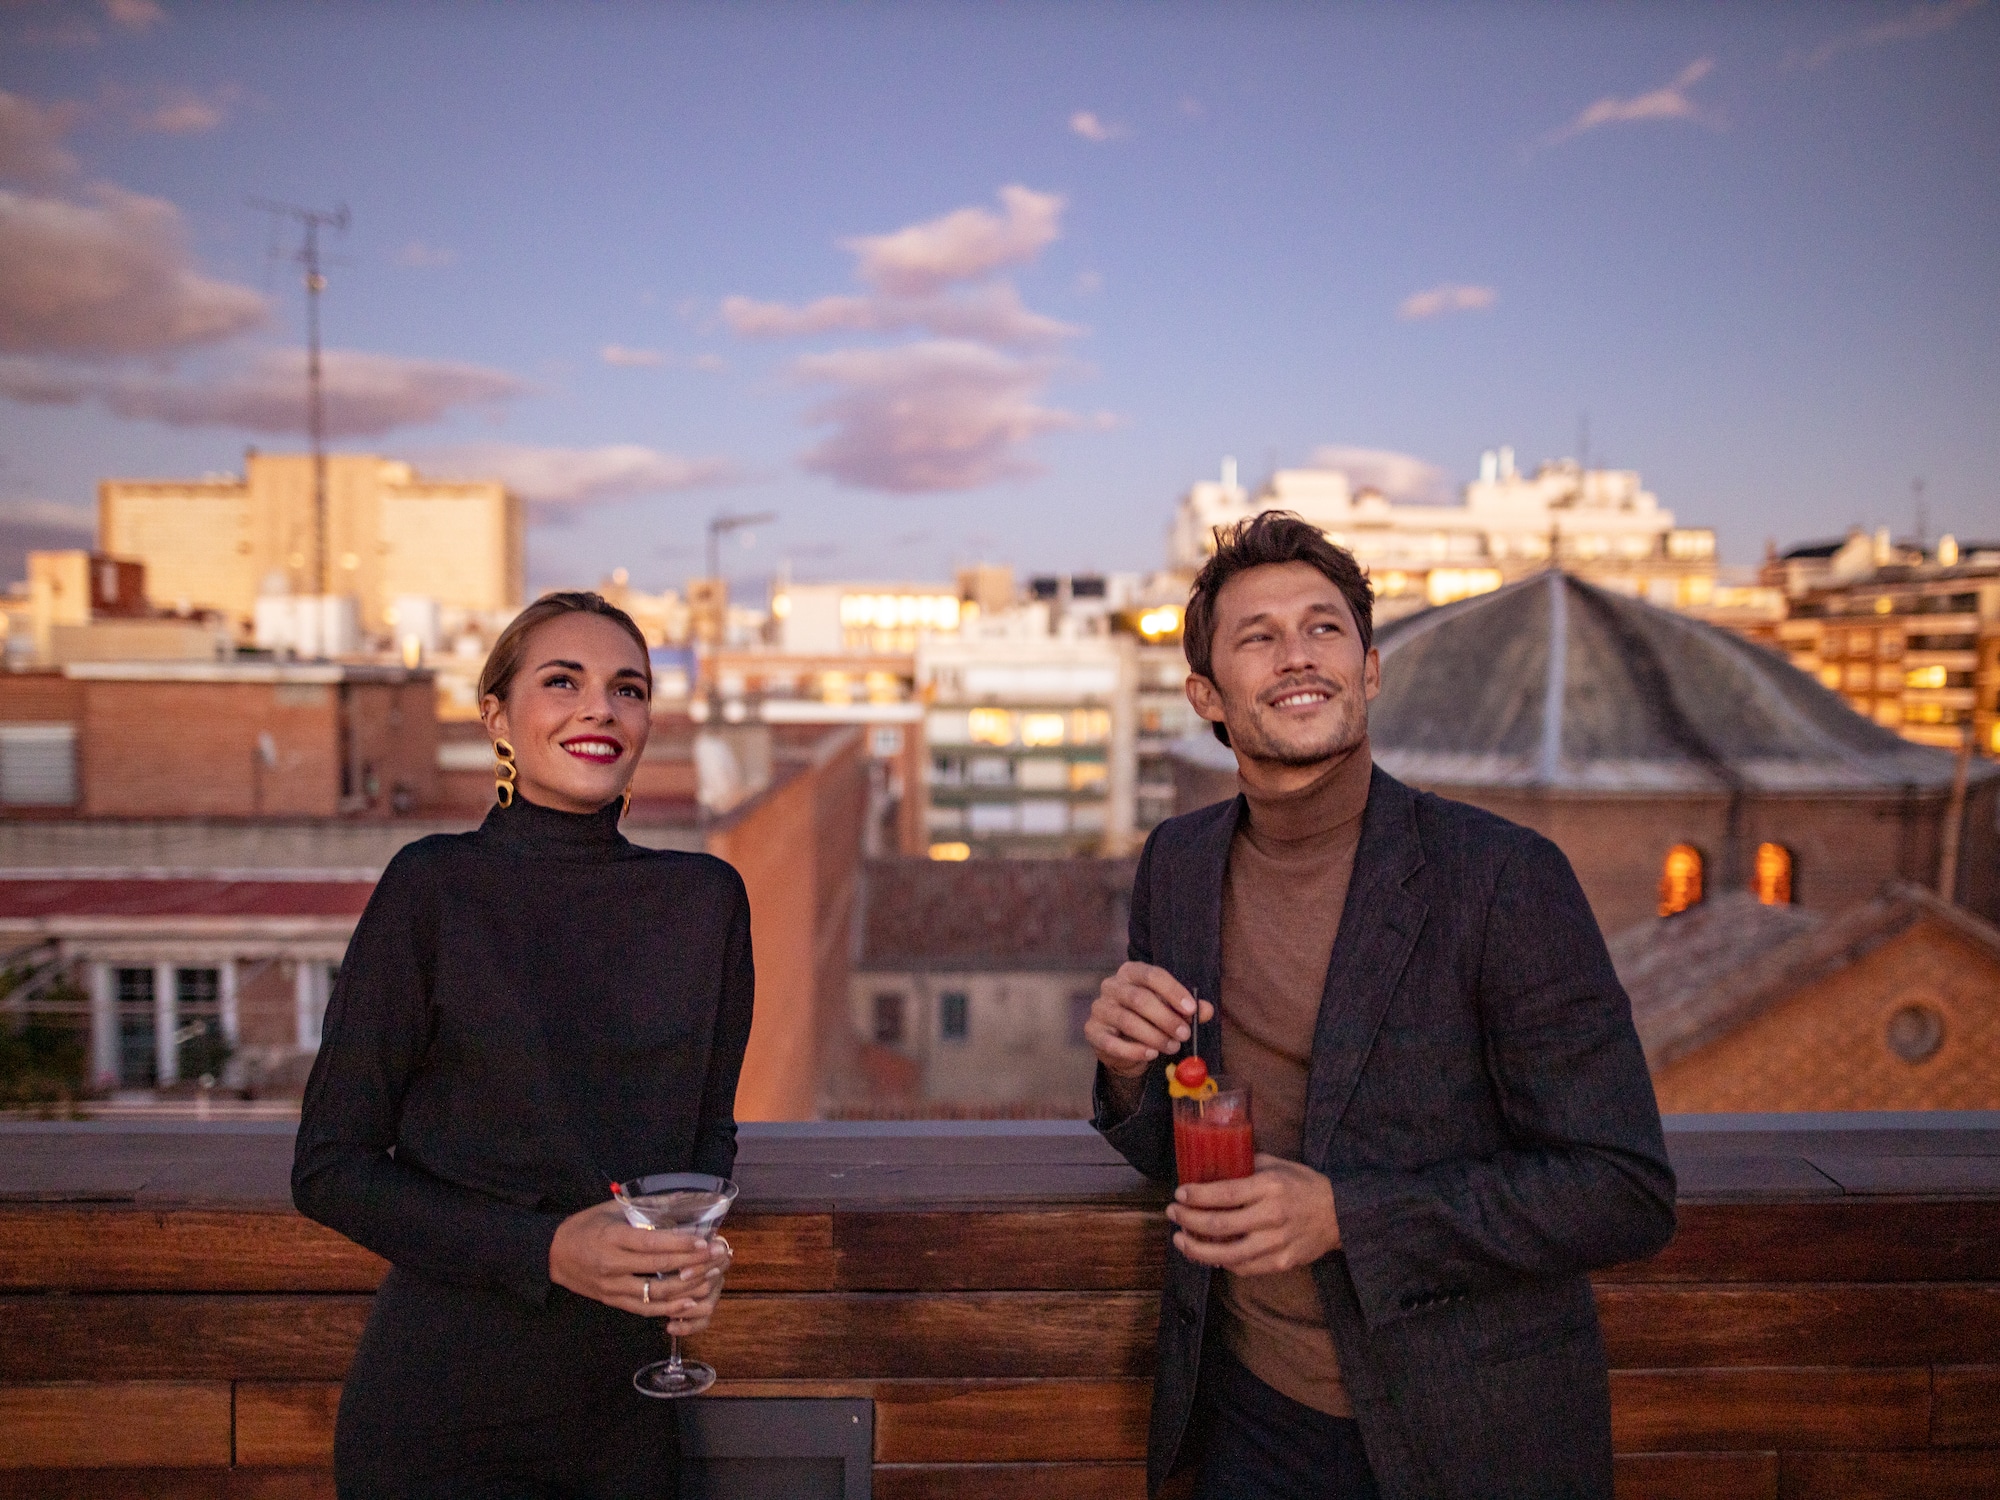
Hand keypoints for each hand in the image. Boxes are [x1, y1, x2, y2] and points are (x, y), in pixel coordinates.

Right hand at [549, 1200, 731, 1328]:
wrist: (553, 1255)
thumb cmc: (584, 1227)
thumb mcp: (609, 1209)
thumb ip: (641, 1209)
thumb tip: (678, 1201)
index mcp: (611, 1238)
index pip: (650, 1243)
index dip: (678, 1244)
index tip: (703, 1241)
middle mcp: (612, 1265)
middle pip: (658, 1268)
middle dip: (691, 1263)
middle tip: (716, 1256)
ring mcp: (612, 1287)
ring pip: (655, 1293)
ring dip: (686, 1287)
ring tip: (710, 1277)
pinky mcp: (613, 1301)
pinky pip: (644, 1308)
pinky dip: (668, 1308)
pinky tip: (688, 1302)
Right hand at [1084, 962, 1215, 1078]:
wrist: (1124, 1044)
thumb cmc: (1150, 1019)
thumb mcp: (1171, 1010)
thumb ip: (1188, 1010)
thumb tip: (1207, 1010)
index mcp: (1130, 972)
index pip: (1152, 975)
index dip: (1173, 991)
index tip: (1192, 1009)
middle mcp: (1111, 986)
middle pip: (1139, 999)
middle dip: (1166, 1018)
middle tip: (1185, 1034)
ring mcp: (1099, 1008)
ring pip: (1127, 1021)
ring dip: (1154, 1036)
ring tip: (1173, 1047)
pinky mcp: (1092, 1031)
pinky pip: (1112, 1042)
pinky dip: (1134, 1051)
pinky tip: (1151, 1054)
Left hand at [1165, 1155, 1340, 1275]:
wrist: (1341, 1215)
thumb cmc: (1305, 1186)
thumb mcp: (1279, 1165)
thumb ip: (1247, 1164)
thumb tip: (1214, 1161)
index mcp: (1270, 1187)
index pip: (1224, 1193)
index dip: (1197, 1196)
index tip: (1179, 1194)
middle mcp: (1272, 1216)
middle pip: (1219, 1224)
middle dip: (1188, 1220)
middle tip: (1172, 1214)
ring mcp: (1276, 1243)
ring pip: (1227, 1254)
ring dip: (1197, 1249)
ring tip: (1180, 1240)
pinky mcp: (1280, 1263)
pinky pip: (1243, 1267)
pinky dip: (1221, 1262)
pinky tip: (1208, 1253)